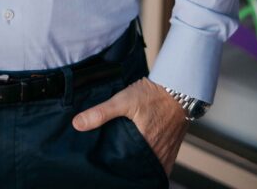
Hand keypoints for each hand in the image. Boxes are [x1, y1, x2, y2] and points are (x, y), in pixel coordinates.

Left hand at [73, 77, 187, 174]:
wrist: (178, 88)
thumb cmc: (152, 95)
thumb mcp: (123, 100)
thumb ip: (100, 113)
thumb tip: (78, 124)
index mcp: (144, 147)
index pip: (126, 167)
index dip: (115, 166)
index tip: (105, 162)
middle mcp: (157, 154)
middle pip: (138, 168)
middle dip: (126, 165)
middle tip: (114, 159)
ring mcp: (167, 153)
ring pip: (149, 166)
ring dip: (138, 163)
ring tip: (125, 156)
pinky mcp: (172, 148)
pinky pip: (160, 162)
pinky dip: (150, 160)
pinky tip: (140, 153)